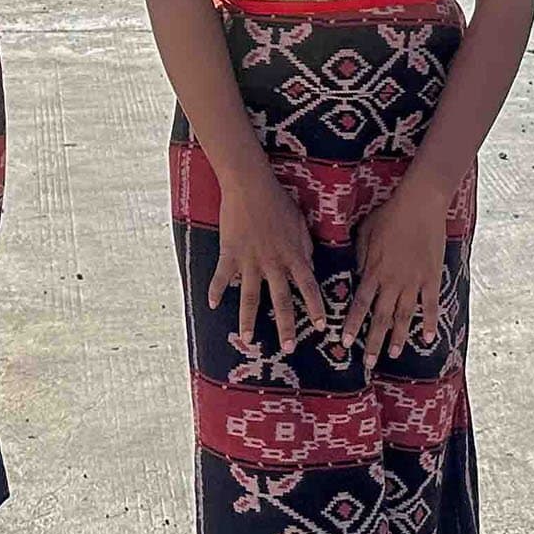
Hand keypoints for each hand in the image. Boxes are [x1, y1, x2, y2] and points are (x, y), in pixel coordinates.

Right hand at [208, 163, 326, 354]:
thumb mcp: (300, 222)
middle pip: (281, 300)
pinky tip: (210, 305)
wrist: (250, 185)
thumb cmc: (278, 200)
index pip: (309, 286)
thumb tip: (308, 265)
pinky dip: (214, 290)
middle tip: (289, 348)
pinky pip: (221, 277)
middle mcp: (273, 262)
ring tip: (248, 340)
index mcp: (293, 254)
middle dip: (286, 326)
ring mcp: (250, 260)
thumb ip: (305, 246)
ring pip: (250, 297)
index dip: (317, 307)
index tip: (322, 327)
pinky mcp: (229, 254)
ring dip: (248, 321)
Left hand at [340, 174, 452, 362]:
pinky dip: (429, 322)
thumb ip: (359, 256)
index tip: (344, 343)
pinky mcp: (432, 277)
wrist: (420, 204)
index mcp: (373, 271)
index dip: (352, 325)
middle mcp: (392, 281)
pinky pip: (431, 305)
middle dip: (373, 342)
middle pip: (380, 317)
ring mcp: (414, 281)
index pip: (360, 305)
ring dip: (397, 337)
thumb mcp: (365, 232)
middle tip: (368, 363)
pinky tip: (427, 338)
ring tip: (392, 354)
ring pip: (404, 316)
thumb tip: (355, 274)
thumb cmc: (389, 214)